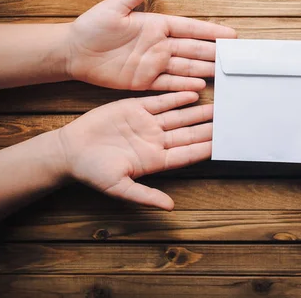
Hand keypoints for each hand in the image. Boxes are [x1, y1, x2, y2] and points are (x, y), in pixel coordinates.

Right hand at [57, 92, 212, 209]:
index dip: (205, 149)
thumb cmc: (93, 172)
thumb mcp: (120, 187)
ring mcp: (147, 124)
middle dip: (208, 128)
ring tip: (217, 106)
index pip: (187, 154)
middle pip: (188, 133)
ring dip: (198, 111)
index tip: (224, 144)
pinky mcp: (136, 108)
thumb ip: (146, 196)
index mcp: (155, 160)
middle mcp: (155, 141)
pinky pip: (161, 102)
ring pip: (179, 116)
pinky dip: (177, 97)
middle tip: (229, 121)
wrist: (70, 150)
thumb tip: (170, 208)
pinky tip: (194, 93)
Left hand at [67, 0, 236, 90]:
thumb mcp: (114, 7)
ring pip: (185, 67)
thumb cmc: (91, 27)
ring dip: (204, 70)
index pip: (189, 28)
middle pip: (193, 49)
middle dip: (214, 53)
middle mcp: (159, 45)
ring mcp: (153, 64)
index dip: (210, 32)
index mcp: (156, 26)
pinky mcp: (143, 81)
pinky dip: (183, 86)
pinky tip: (199, 88)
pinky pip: (168, 84)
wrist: (73, 53)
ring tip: (222, 74)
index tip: (230, 35)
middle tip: (234, 58)